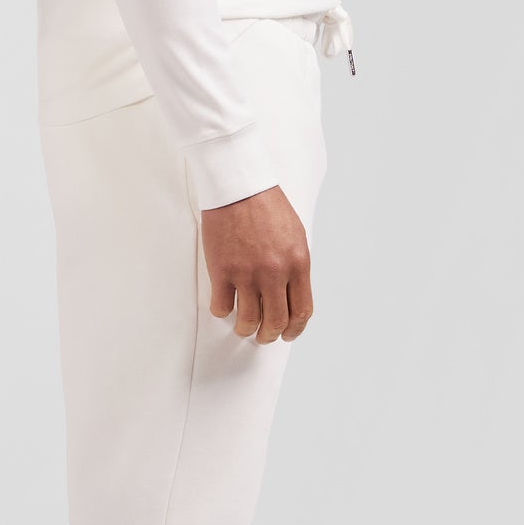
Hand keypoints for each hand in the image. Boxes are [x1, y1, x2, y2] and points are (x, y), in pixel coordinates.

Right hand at [201, 185, 312, 343]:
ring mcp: (247, 274)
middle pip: (276, 322)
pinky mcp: (222, 271)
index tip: (287, 333)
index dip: (294, 329)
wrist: (239, 188)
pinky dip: (223, 312)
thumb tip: (290, 295)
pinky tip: (224, 306)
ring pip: (248, 321)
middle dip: (270, 335)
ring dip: (246, 329)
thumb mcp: (295, 237)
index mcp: (298, 264)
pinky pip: (222, 307)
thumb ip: (295, 267)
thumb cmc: (267, 207)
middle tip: (264, 336)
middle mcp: (275, 273)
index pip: (301, 311)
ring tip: (243, 327)